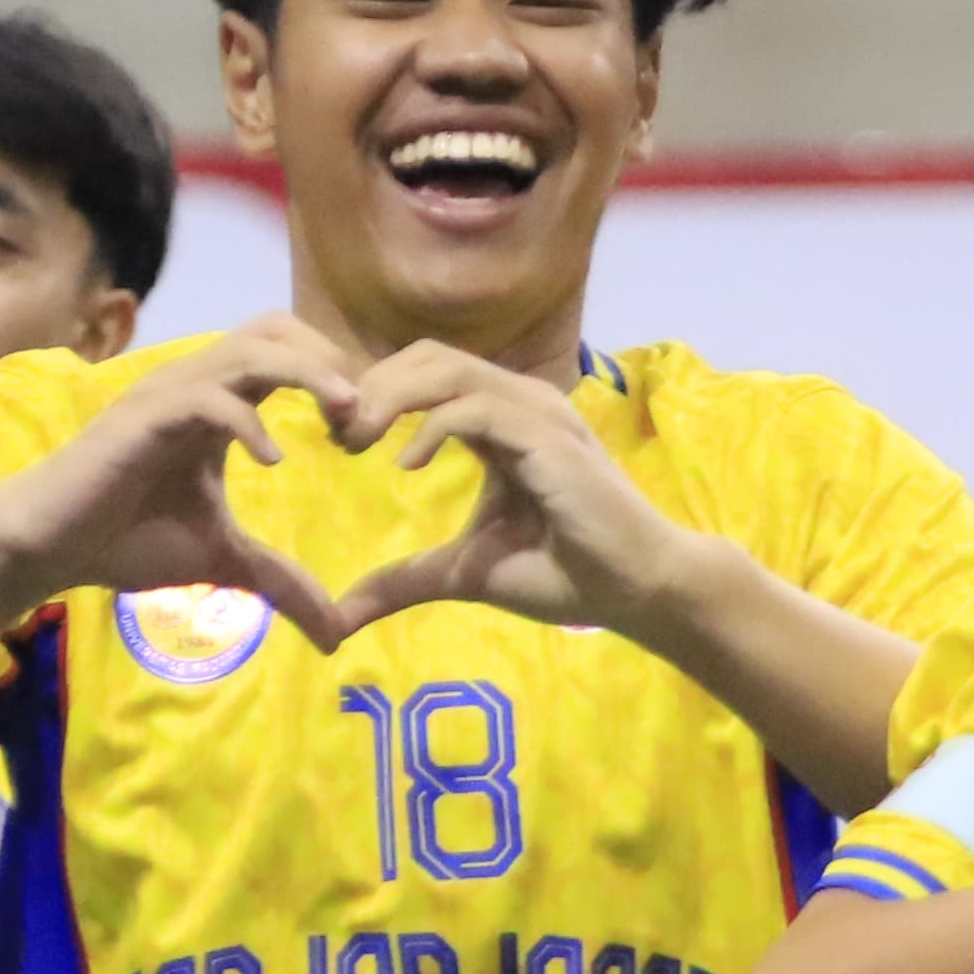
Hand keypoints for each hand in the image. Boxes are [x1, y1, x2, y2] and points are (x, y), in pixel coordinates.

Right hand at [0, 317, 361, 639]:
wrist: (48, 545)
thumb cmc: (124, 541)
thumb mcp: (222, 562)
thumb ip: (281, 584)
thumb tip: (335, 635)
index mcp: (219, 403)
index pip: (287, 353)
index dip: (336, 377)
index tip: (368, 428)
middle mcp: (197, 383)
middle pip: (276, 328)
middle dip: (329, 357)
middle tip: (363, 410)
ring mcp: (168, 394)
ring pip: (249, 348)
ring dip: (305, 373)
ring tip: (342, 415)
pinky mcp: (143, 416)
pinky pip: (207, 397)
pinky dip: (247, 421)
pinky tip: (272, 462)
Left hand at [311, 345, 707, 639]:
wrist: (638, 589)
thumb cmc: (567, 574)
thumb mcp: (466, 574)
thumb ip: (405, 581)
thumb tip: (342, 616)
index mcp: (501, 421)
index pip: (426, 374)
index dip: (374, 395)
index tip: (336, 438)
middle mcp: (520, 404)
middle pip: (427, 357)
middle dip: (371, 387)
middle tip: (335, 435)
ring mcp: (537, 414)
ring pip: (447, 369)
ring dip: (390, 398)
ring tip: (355, 440)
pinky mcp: (550, 438)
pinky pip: (477, 409)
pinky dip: (432, 428)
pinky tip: (406, 466)